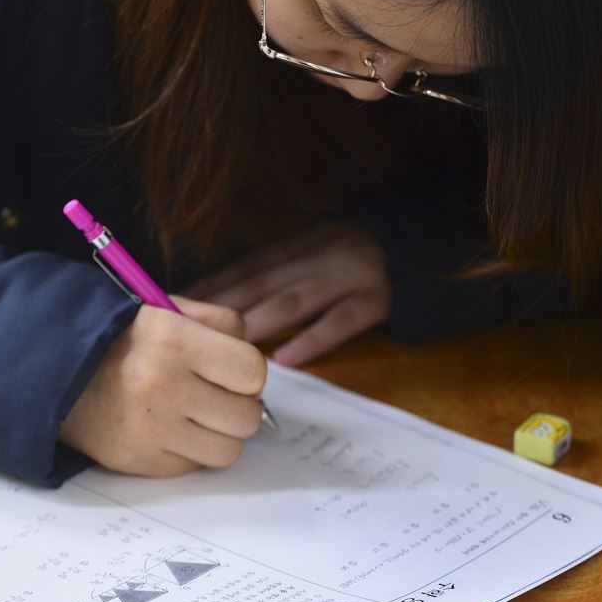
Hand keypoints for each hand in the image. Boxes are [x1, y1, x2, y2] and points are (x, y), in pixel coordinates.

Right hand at [59, 297, 265, 476]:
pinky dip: (190, 449)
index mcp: (174, 340)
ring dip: (219, 433)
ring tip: (197, 412)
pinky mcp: (140, 462)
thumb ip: (221, 324)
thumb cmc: (124, 336)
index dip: (248, 372)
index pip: (252, 371)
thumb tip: (257, 367)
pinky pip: (194, 466)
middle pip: (246, 417)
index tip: (232, 369)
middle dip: (239, 405)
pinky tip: (170, 427)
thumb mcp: (168, 308)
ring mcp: (151, 430)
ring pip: (228, 450)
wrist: (57, 370)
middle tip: (217, 393)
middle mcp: (163, 388)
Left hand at [184, 221, 391, 365]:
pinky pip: (339, 322)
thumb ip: (284, 265)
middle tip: (186, 330)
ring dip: (256, 323)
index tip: (178, 303)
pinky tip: (283, 360)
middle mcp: (318, 257)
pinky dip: (310, 341)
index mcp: (302, 244)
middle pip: (261, 282)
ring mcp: (346, 278)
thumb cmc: (363, 250)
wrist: (423, 240)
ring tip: (225, 347)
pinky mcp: (374, 300)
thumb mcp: (320, 243)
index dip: (212, 283)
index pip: (247, 265)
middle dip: (221, 305)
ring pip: (293, 301)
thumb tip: (232, 291)